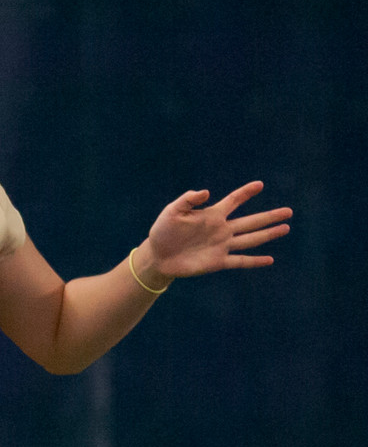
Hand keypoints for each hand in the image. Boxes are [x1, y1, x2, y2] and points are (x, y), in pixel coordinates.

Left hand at [147, 181, 291, 277]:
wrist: (158, 255)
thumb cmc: (163, 230)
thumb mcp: (172, 211)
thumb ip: (188, 200)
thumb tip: (206, 192)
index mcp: (211, 215)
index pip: (233, 201)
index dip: (245, 193)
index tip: (259, 185)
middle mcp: (221, 229)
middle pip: (250, 221)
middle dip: (269, 216)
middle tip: (289, 211)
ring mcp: (221, 246)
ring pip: (251, 239)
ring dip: (268, 234)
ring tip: (286, 228)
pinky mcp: (218, 262)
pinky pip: (240, 261)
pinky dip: (255, 261)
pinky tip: (270, 259)